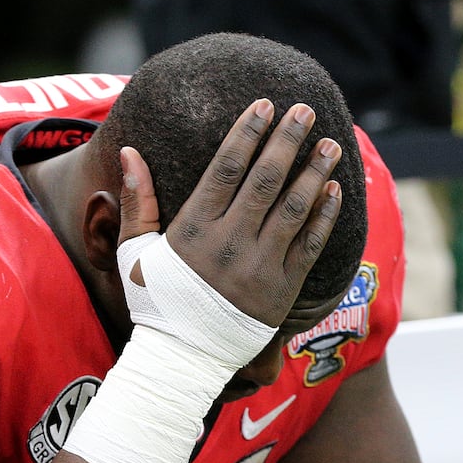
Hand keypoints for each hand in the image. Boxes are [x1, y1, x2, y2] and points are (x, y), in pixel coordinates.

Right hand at [118, 98, 342, 329]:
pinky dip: (324, 215)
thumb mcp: (134, 251)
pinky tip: (333, 190)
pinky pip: (310, 245)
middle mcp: (230, 245)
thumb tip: (129, 152)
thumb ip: (137, 201)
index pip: (226, 169)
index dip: (248, 133)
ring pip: (294, 208)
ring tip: (331, 143)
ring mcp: (259, 268)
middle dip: (288, 140)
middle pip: (266, 180)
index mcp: (194, 231)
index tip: (265, 104)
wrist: (183, 358)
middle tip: (306, 110)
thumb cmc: (157, 300)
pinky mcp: (282, 290)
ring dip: (315, 172)